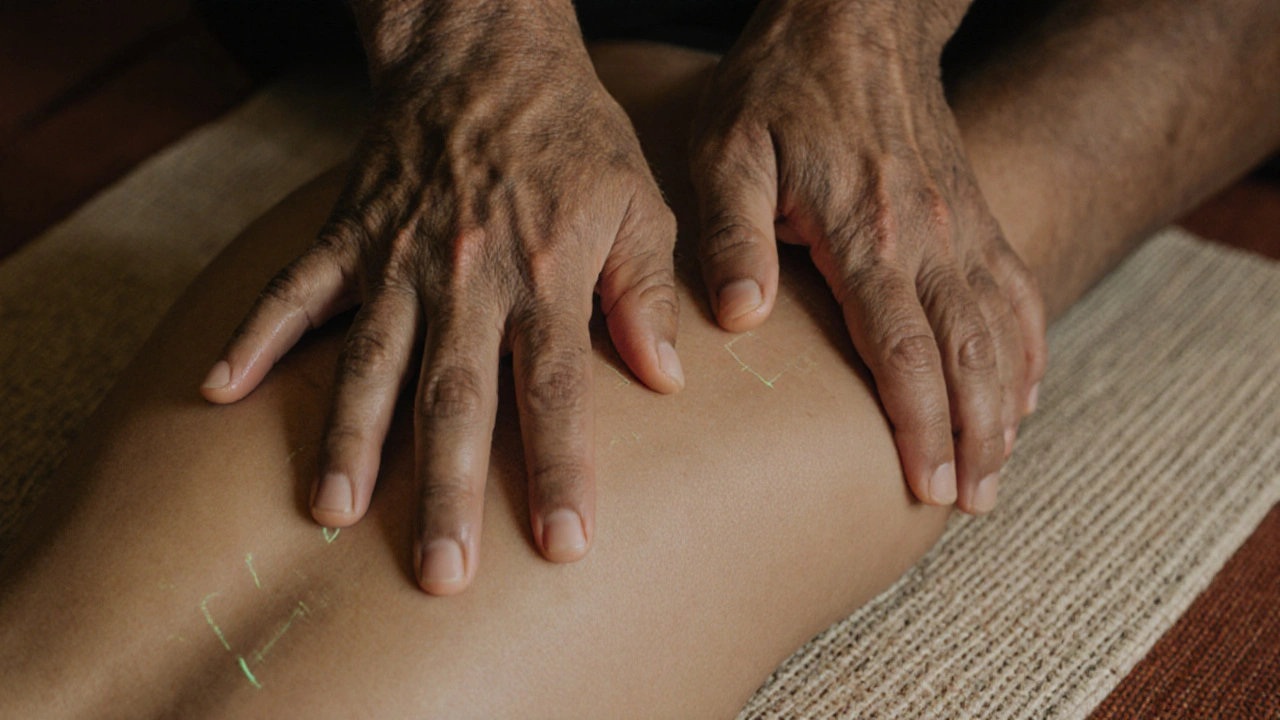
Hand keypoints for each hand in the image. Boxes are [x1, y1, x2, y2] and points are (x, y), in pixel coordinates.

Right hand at [200, 0, 683, 593]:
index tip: (563, 545)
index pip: (555, 391)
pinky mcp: (347, 234)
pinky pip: (294, 290)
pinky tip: (217, 391)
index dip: (562, 470)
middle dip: (449, 490)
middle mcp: (469, 279)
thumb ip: (648, 294)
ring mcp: (399, 257)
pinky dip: (255, 336)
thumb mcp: (638, 203)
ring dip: (349, 438)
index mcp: (546, 277)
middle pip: (456, 398)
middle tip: (439, 573)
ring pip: (371, 361)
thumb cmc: (574, 138)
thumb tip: (666, 379)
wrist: (487, 56)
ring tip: (331, 511)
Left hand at [689, 0, 1045, 513]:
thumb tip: (738, 318)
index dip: (919, 426)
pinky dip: (1028, 347)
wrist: (855, 17)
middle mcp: (930, 236)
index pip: (903, 351)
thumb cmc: (781, 86)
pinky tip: (1026, 391)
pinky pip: (1017, 289)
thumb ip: (734, 236)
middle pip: (966, 356)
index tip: (927, 487)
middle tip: (970, 504)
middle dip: (973, 438)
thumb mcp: (731, 150)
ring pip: (1001, 332)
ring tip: (998, 472)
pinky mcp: (974, 212)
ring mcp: (962, 224)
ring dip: (1005, 408)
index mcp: (868, 231)